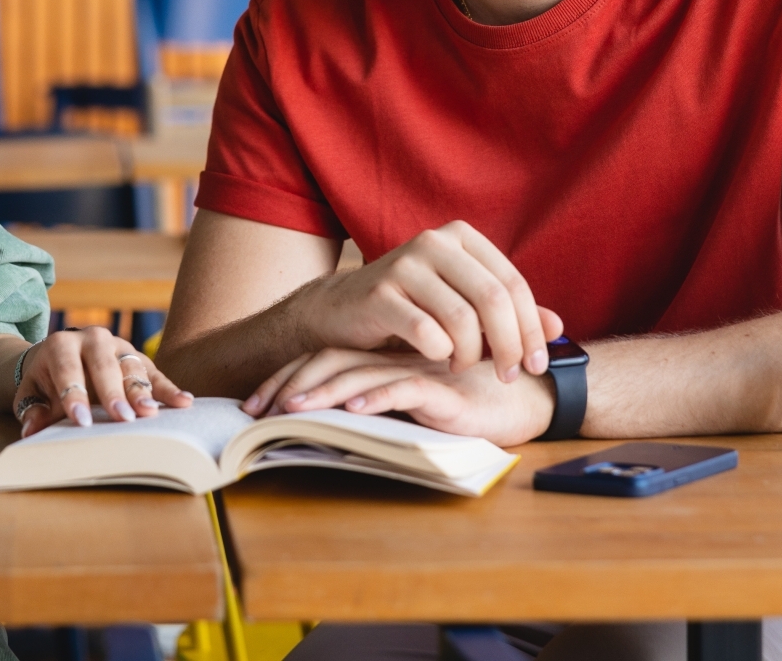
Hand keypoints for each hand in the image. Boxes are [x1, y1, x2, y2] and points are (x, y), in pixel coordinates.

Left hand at [10, 327, 193, 437]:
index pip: (67, 369)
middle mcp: (92, 338)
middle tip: (122, 418)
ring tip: (151, 413)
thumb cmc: (46, 380)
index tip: (82, 421)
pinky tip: (184, 402)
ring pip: (131, 367)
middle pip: (104, 365)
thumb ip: (32, 410)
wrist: (60, 356)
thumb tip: (31, 431)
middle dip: (113, 393)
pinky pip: (154, 372)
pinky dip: (168, 388)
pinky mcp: (137, 357)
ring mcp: (118, 346)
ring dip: (142, 391)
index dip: (74, 395)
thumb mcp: (31, 392)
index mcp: (61, 344)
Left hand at [246, 347, 555, 446]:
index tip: (256, 404)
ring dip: (321, 392)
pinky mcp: (444, 390)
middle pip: (330, 361)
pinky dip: (376, 398)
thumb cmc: (465, 405)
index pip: (324, 359)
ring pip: (360, 376)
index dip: (287, 377)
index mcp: (382, 359)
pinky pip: (405, 390)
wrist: (524, 401)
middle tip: (256, 410)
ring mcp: (417, 372)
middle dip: (289, 384)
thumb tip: (329, 423)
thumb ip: (378, 403)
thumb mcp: (409, 407)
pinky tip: (353, 410)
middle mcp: (394, 361)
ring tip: (289, 410)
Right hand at [293, 221, 563, 382]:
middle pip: (493, 299)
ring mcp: (403, 264)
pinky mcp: (379, 294)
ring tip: (466, 368)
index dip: (531, 328)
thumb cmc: (413, 309)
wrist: (344, 312)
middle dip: (509, 345)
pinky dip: (440, 355)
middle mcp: (433, 242)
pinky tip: (438, 360)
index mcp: (460, 236)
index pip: (512, 283)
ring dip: (472, 355)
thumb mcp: (464, 306)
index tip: (537, 365)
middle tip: (510, 375)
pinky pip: (427, 333)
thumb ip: (508, 314)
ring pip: (462, 319)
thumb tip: (557, 327)